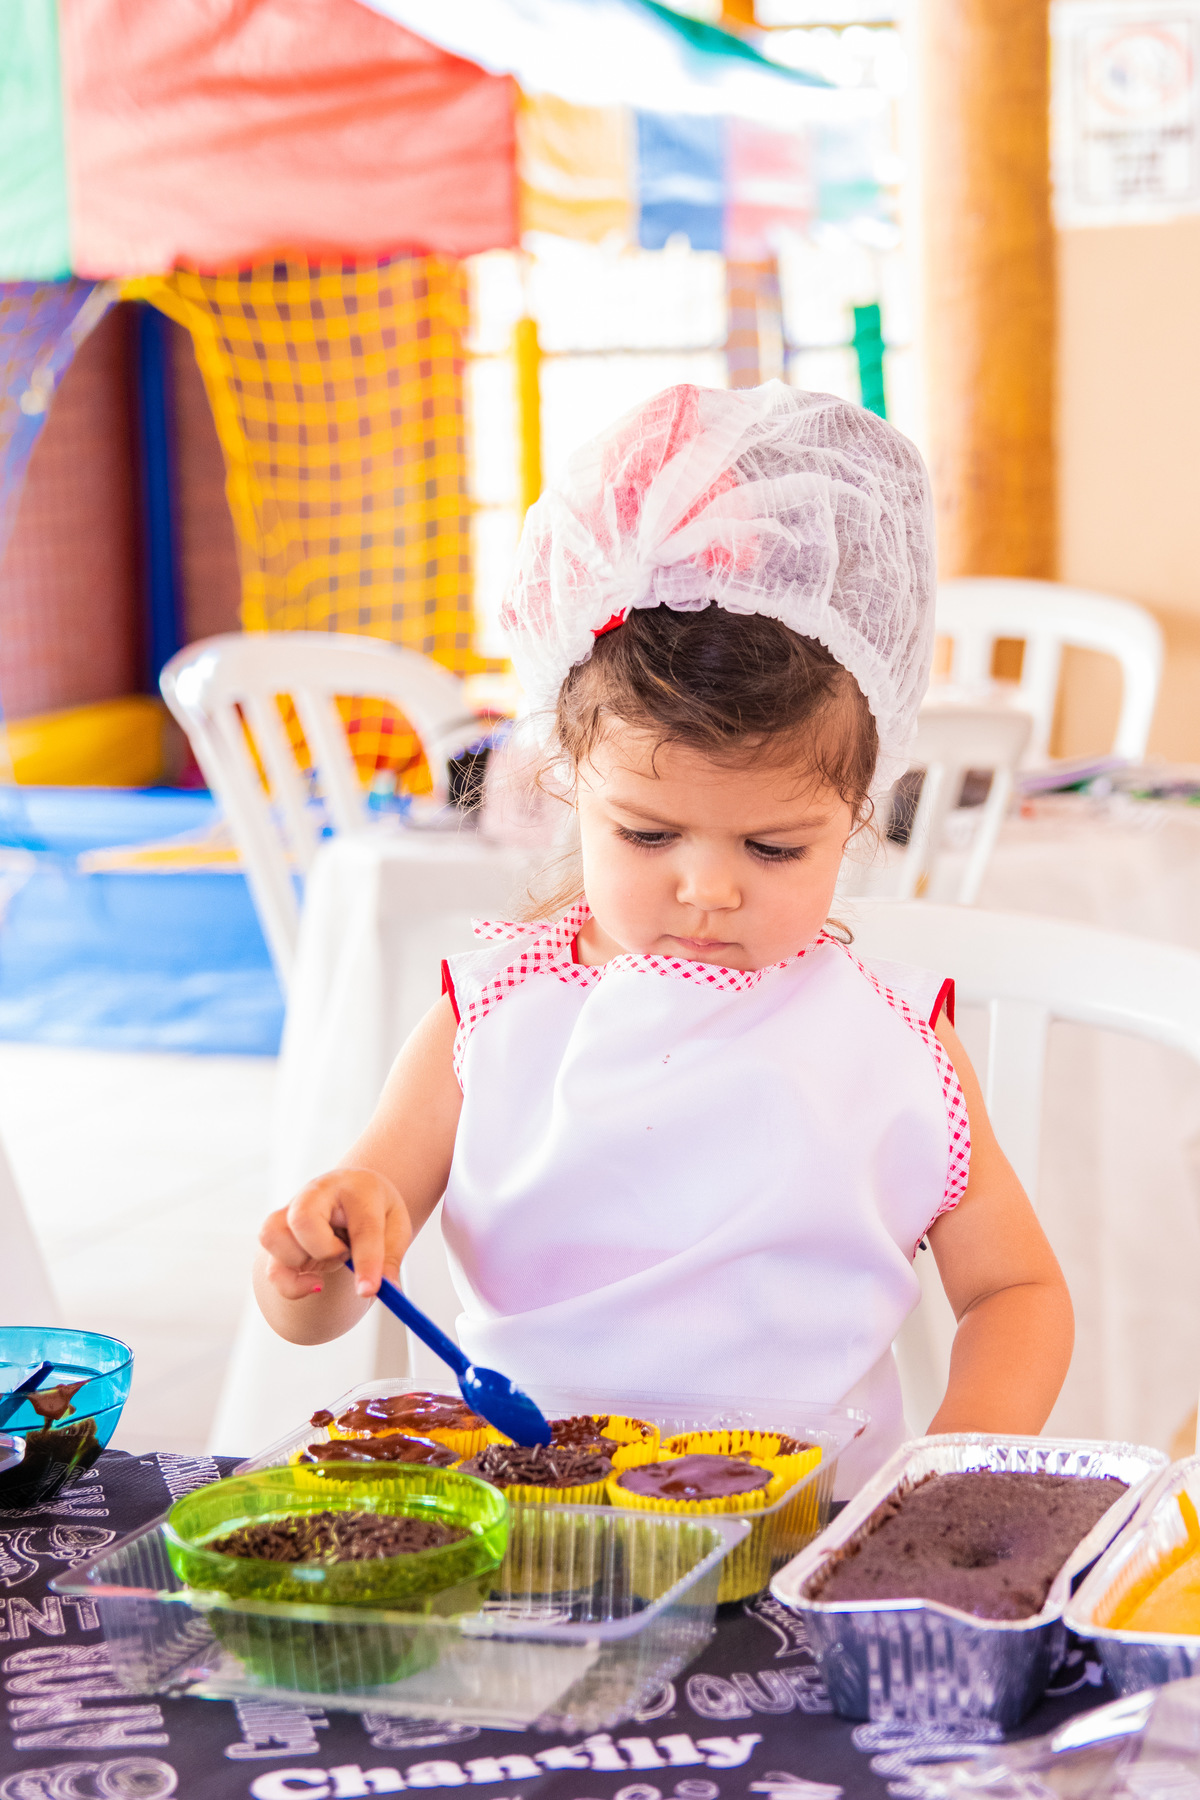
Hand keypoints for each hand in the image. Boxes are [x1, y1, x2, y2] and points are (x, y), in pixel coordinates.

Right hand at [259, 1167, 411, 1301]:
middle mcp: (316, 1193)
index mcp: (356, 1187)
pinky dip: (290, 1284)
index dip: (367, 1262)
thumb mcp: (396, 1226)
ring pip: (273, 1236)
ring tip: (327, 1257)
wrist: (350, 1190)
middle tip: (344, 1255)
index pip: (362, 1226)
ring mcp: (291, 1211)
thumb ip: (390, 1258)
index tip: (369, 1291)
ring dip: (300, 1261)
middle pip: (302, 1219)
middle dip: (323, 1250)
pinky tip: (315, 1283)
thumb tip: (390, 1292)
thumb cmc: (372, 1207)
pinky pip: (271, 1266)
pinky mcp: (278, 1235)